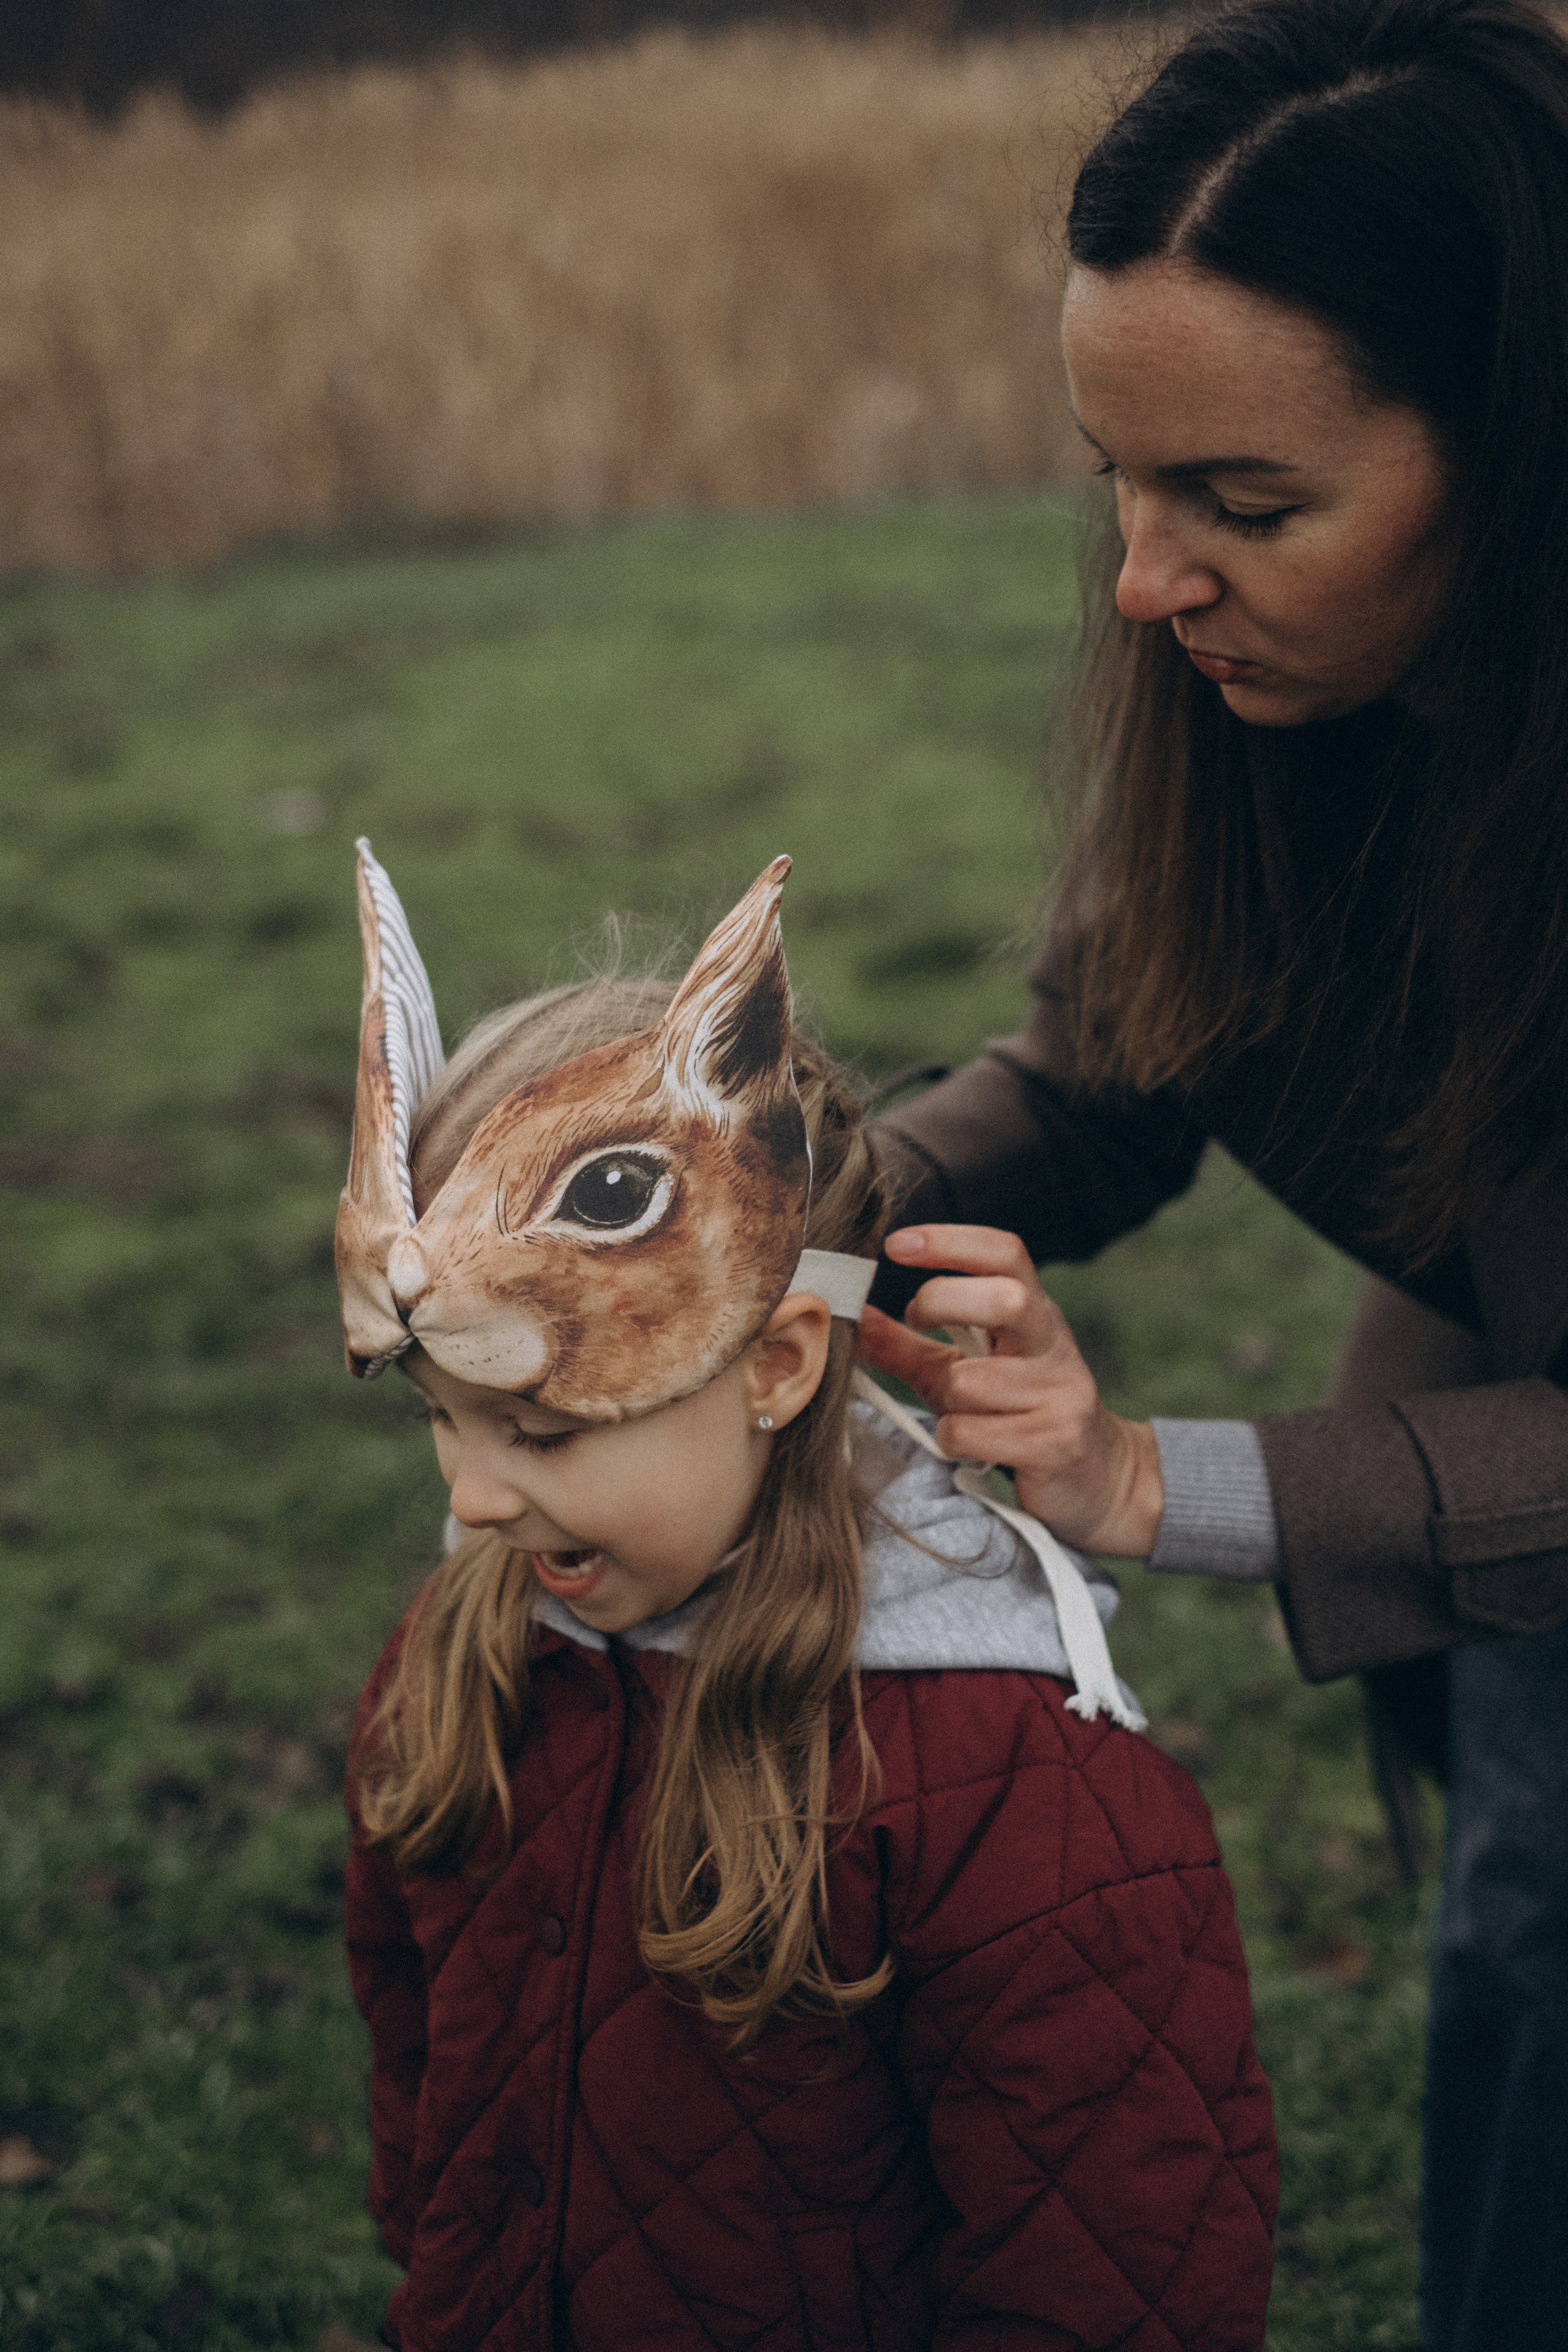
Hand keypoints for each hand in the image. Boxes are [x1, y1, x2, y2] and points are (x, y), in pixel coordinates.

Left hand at [858, 1223, 1163, 1556]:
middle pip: (1006, 1298)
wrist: (1094, 1480)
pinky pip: (973, 1433)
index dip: (951, 1241)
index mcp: (1033, 1314)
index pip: (1005, 1254)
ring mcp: (1062, 1394)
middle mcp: (1054, 1345)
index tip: (897, 1244)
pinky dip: (954, 1440)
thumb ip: (906, 1344)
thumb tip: (848, 1316)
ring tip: (959, 1413)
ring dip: (947, 1399)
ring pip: (973, 1381)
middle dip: (944, 1302)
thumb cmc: (1013, 1415)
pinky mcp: (1057, 1443)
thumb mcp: (958, 1372)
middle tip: (916, 1318)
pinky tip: (972, 1445)